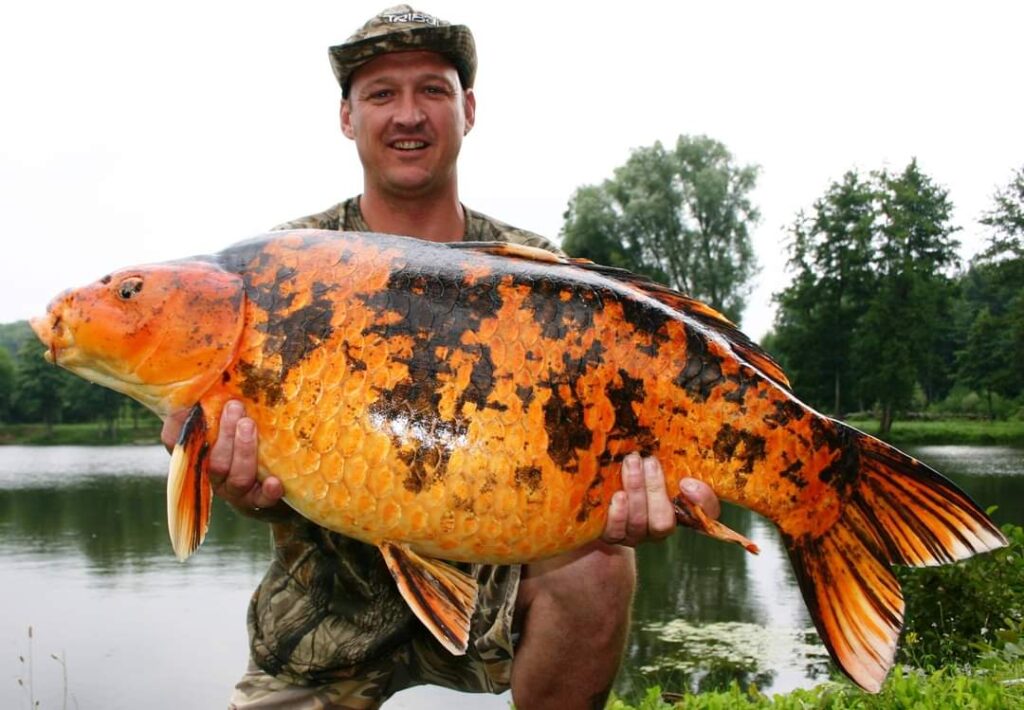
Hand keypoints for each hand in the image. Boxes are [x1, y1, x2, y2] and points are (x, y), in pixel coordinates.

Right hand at [161, 401, 288, 520]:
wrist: (274, 476)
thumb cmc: (244, 437)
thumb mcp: (226, 418)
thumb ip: (212, 404)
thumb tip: (201, 386)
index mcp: (199, 455)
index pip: (177, 446)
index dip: (179, 430)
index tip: (189, 408)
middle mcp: (213, 477)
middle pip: (215, 462)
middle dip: (225, 434)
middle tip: (235, 407)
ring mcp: (235, 491)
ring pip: (236, 478)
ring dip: (244, 451)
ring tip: (250, 425)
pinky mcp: (258, 502)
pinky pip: (261, 501)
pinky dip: (267, 492)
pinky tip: (275, 481)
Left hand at [601, 453, 719, 546]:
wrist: (593, 497)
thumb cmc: (632, 466)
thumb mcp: (649, 458)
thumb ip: (663, 453)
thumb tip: (673, 425)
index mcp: (678, 508)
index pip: (706, 512)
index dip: (702, 501)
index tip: (687, 482)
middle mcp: (658, 526)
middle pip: (664, 521)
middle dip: (656, 490)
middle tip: (648, 462)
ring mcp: (634, 535)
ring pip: (640, 523)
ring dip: (636, 492)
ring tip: (630, 465)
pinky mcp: (610, 537)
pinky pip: (615, 532)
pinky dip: (618, 514)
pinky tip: (617, 495)